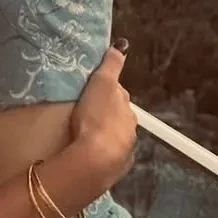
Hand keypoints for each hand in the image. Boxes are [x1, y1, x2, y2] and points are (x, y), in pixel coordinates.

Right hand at [68, 44, 136, 188]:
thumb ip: (112, 65)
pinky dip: (102, 155)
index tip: (93, 92)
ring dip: (104, 136)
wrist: (93, 160)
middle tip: (87, 114)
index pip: (119, 95)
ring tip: (86, 136)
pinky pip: (109, 158)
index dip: (106, 92)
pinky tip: (90, 155)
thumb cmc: (96, 117)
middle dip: (107, 115)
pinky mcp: (114, 171)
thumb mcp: (102, 83)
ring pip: (115, 138)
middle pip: (118, 117)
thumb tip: (122, 46)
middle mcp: (130, 129)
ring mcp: (124, 152)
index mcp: (127, 109)